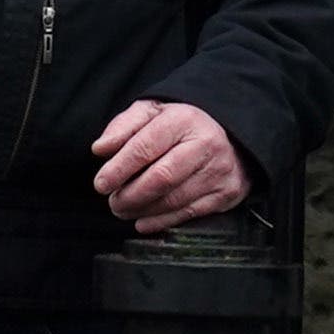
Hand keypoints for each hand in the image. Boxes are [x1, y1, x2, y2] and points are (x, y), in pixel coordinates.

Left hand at [86, 97, 248, 232]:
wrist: (232, 133)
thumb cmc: (182, 123)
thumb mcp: (152, 111)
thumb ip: (124, 126)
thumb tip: (100, 149)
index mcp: (183, 120)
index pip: (145, 147)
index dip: (119, 169)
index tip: (101, 184)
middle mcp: (205, 145)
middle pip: (161, 178)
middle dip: (130, 195)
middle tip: (113, 202)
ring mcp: (219, 171)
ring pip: (174, 200)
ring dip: (142, 210)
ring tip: (123, 209)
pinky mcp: (226, 193)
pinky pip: (189, 213)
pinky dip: (161, 221)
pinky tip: (143, 220)